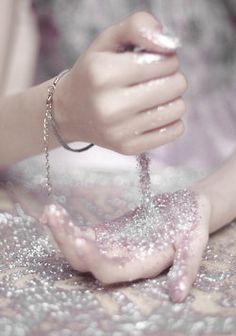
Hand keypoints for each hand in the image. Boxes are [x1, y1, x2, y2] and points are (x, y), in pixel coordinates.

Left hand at [41, 190, 210, 302]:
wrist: (186, 208)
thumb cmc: (193, 222)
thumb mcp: (196, 241)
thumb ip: (187, 266)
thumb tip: (178, 296)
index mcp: (143, 265)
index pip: (112, 272)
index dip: (95, 260)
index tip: (80, 238)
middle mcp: (123, 260)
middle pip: (86, 263)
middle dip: (66, 242)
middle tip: (53, 215)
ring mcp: (113, 246)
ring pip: (79, 248)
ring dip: (62, 232)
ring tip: (50, 211)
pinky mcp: (108, 233)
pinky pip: (83, 233)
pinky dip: (67, 226)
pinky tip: (54, 212)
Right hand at [54, 12, 186, 154]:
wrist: (69, 112)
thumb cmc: (93, 73)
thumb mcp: (107, 41)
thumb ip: (138, 27)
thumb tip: (169, 45)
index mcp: (103, 74)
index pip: (164, 62)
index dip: (166, 58)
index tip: (153, 63)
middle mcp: (109, 106)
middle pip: (175, 85)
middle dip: (171, 77)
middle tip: (155, 80)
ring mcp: (118, 131)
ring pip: (177, 109)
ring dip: (172, 99)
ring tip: (155, 97)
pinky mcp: (127, 148)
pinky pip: (174, 131)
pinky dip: (171, 120)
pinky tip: (155, 114)